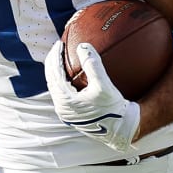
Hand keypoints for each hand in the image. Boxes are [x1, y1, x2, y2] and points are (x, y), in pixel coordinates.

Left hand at [45, 40, 140, 161]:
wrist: (121, 129)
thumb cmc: (114, 108)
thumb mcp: (104, 85)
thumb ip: (93, 65)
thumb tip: (83, 46)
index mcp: (66, 101)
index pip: (54, 74)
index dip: (55, 56)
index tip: (59, 43)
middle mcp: (62, 108)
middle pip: (51, 79)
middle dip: (52, 62)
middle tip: (58, 47)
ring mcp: (65, 112)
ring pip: (54, 87)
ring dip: (56, 71)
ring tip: (61, 57)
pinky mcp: (71, 114)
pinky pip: (62, 93)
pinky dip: (62, 80)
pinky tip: (70, 73)